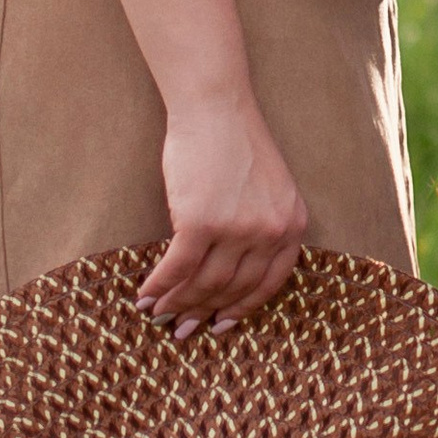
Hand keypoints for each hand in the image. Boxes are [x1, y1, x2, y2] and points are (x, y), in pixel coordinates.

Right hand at [136, 86, 307, 330]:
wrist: (214, 107)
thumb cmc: (234, 144)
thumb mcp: (269, 191)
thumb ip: (260, 230)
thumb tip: (228, 275)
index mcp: (292, 225)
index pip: (269, 284)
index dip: (242, 309)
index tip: (221, 325)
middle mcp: (270, 231)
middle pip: (233, 288)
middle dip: (204, 313)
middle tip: (182, 330)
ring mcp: (237, 228)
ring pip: (204, 283)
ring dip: (178, 304)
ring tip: (159, 315)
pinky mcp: (201, 221)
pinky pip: (177, 268)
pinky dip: (159, 286)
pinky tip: (145, 296)